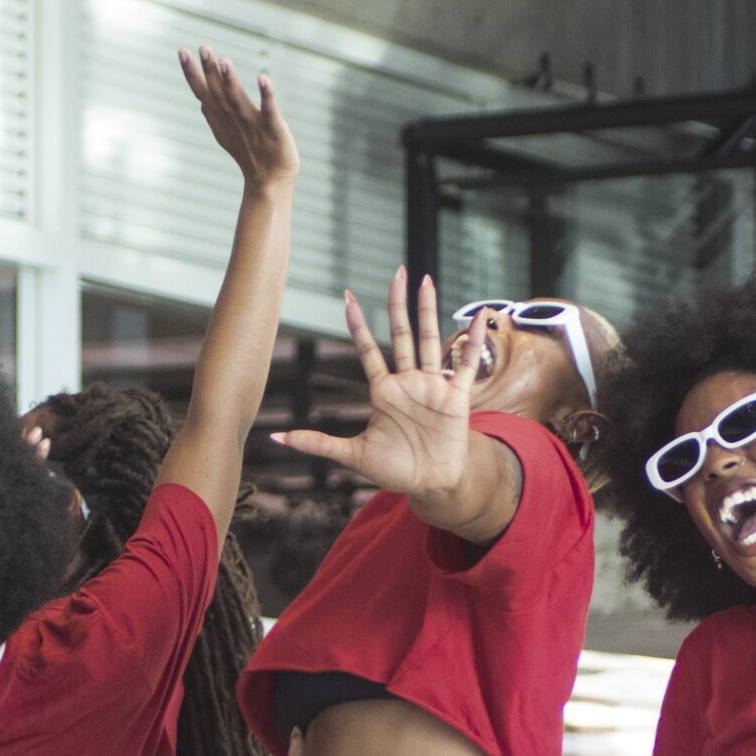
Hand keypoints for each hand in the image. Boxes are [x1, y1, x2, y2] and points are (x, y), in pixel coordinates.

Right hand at [179, 47, 297, 190]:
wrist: (270, 181)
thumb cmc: (248, 154)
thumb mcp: (226, 134)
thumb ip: (214, 116)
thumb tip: (200, 100)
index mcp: (221, 118)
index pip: (203, 93)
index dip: (192, 74)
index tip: (182, 51)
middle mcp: (233, 119)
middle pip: (218, 92)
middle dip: (210, 70)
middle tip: (203, 47)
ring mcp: (252, 124)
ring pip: (238, 100)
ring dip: (230, 81)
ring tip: (224, 61)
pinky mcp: (273, 129)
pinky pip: (269, 110)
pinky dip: (266, 95)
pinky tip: (263, 78)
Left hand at [271, 270, 487, 501]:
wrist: (430, 484)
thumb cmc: (395, 469)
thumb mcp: (353, 455)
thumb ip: (318, 443)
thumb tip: (276, 438)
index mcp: (383, 392)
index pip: (368, 350)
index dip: (358, 324)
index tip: (348, 297)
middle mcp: (407, 382)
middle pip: (402, 334)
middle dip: (398, 304)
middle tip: (397, 272)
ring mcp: (432, 386)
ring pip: (429, 340)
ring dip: (428, 311)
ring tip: (426, 282)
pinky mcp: (455, 397)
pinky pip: (465, 365)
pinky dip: (472, 342)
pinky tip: (479, 318)